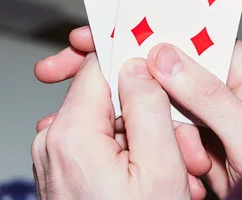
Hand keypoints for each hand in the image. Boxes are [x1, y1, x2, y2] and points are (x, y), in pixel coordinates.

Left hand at [32, 53, 193, 198]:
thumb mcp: (159, 169)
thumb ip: (148, 107)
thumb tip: (138, 64)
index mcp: (70, 133)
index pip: (100, 66)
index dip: (135, 60)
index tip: (162, 62)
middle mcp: (53, 142)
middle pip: (110, 100)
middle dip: (153, 118)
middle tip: (187, 148)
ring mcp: (56, 159)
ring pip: (111, 125)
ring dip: (149, 142)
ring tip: (179, 175)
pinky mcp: (65, 173)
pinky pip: (102, 147)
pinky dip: (132, 157)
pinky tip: (156, 181)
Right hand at [146, 42, 241, 196]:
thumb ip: (208, 95)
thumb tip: (164, 57)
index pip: (194, 42)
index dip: (165, 56)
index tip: (143, 73)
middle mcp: (227, 81)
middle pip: (174, 79)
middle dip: (174, 114)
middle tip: (194, 146)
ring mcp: (212, 110)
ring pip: (168, 110)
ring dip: (178, 140)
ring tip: (201, 165)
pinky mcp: (201, 135)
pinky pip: (173, 134)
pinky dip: (178, 154)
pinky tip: (197, 171)